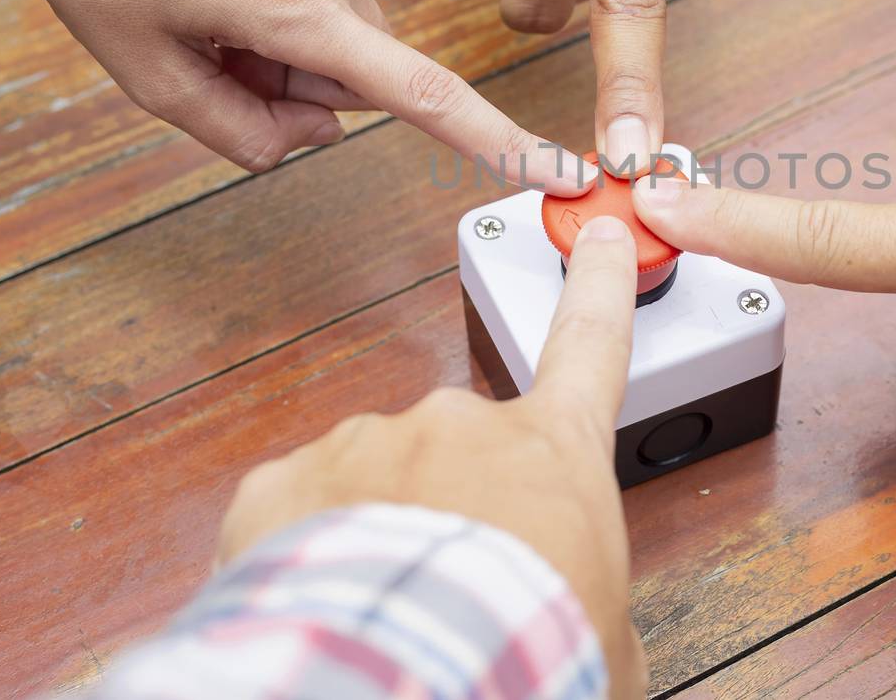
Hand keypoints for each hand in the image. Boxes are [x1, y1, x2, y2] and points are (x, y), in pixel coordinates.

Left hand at [218, 215, 645, 695]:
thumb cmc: (524, 653)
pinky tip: (333, 608)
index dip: (598, 285)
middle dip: (455, 509)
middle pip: (463, 451)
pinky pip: (299, 512)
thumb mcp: (607, 635)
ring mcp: (370, 443)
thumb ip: (592, 590)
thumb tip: (580, 617)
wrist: (411, 674)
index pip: (590, 344)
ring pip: (374, 484)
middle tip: (458, 589)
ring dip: (380, 537)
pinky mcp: (287, 479)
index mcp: (550, 450)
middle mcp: (459, 424)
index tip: (599, 239)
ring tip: (394, 612)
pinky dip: (309, 554)